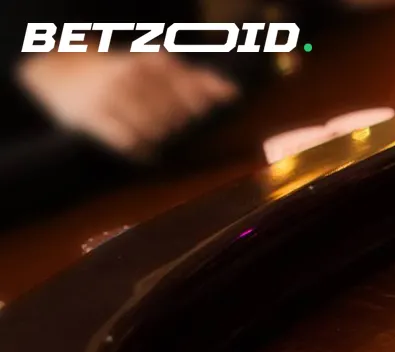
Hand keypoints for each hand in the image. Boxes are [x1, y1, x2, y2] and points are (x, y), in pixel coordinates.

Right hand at [16, 52, 238, 158]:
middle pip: (177, 118)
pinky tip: (145, 153)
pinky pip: (129, 142)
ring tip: (156, 138)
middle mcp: (135, 77)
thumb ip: (199, 79)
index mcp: (154, 62)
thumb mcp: (159, 68)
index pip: (195, 96)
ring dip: (160, 140)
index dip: (198, 112)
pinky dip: (142, 152)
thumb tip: (234, 94)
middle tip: (169, 127)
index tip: (193, 114)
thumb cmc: (126, 74)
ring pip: (155, 132)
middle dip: (178, 127)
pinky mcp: (93, 117)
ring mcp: (113, 97)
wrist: (66, 73)